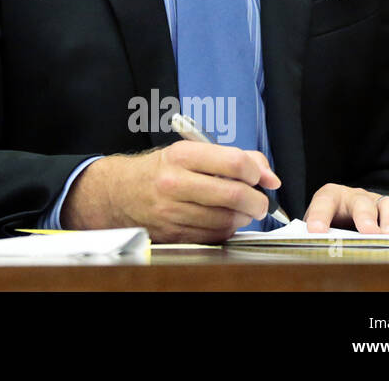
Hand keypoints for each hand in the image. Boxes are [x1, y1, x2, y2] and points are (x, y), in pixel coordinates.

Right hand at [63, 141, 280, 242]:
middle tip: (260, 201)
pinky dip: (226, 230)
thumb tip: (269, 176)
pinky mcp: (173, 233)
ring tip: (240, 210)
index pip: (233, 161)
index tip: (260, 177)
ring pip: (227, 219)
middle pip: (234, 194)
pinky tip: (221, 221)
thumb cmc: (160, 171)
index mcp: (181, 155)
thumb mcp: (189, 153)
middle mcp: (174, 182)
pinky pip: (215, 236)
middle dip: (257, 200)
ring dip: (243, 217)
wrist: (119, 193)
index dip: (256, 171)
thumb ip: (232, 158)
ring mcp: (172, 211)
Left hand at [303, 183, 388, 233]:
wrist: (354, 215)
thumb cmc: (337, 224)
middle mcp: (359, 197)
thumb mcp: (326, 227)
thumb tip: (321, 250)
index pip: (324, 202)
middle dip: (365, 216)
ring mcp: (383, 203)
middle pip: (362, 202)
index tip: (316, 232)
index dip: (319, 216)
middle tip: (368, 232)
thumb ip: (324, 234)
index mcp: (333, 197)